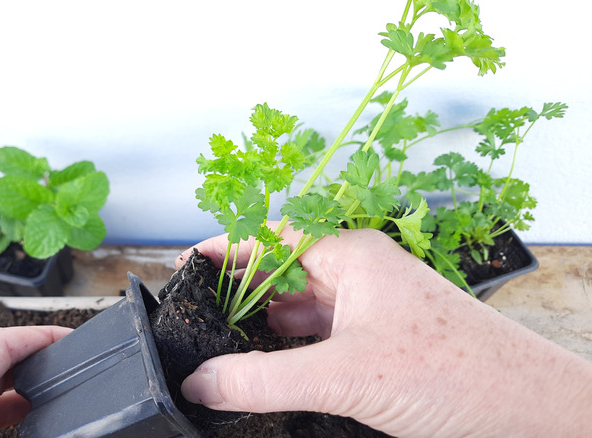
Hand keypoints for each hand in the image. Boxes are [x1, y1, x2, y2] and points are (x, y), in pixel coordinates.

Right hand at [178, 227, 591, 436]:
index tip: (190, 263)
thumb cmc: (458, 372)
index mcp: (353, 256)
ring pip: (305, 306)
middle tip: (199, 314)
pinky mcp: (383, 343)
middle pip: (285, 271)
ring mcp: (374, 309)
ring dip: (266, 324)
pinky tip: (272, 367)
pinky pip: (323, 335)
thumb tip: (202, 382)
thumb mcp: (344, 375)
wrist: (528, 412)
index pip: (274, 237)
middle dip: (242, 290)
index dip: (229, 247)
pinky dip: (293, 349)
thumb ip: (262, 380)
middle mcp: (362, 274)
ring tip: (224, 342)